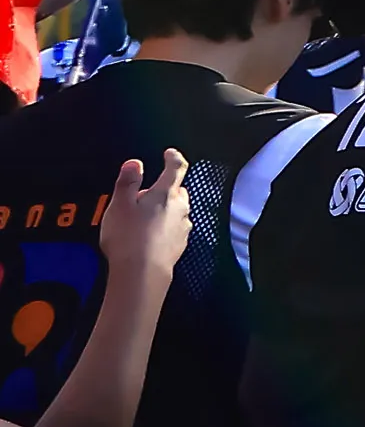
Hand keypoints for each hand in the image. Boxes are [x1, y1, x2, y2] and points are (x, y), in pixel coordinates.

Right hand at [100, 155, 187, 285]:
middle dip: (166, 188)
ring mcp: (182, 227)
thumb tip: (135, 163)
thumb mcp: (120, 205)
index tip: (169, 153)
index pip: (176, 168)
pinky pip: (175, 228)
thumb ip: (128, 182)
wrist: (142, 273)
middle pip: (178, 190)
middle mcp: (180, 208)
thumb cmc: (128, 238)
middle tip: (145, 194)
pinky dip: (165, 226)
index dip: (173, 158)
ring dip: (165, 209)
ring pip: (177, 210)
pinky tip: (151, 235)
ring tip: (144, 217)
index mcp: (165, 194)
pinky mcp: (180, 244)